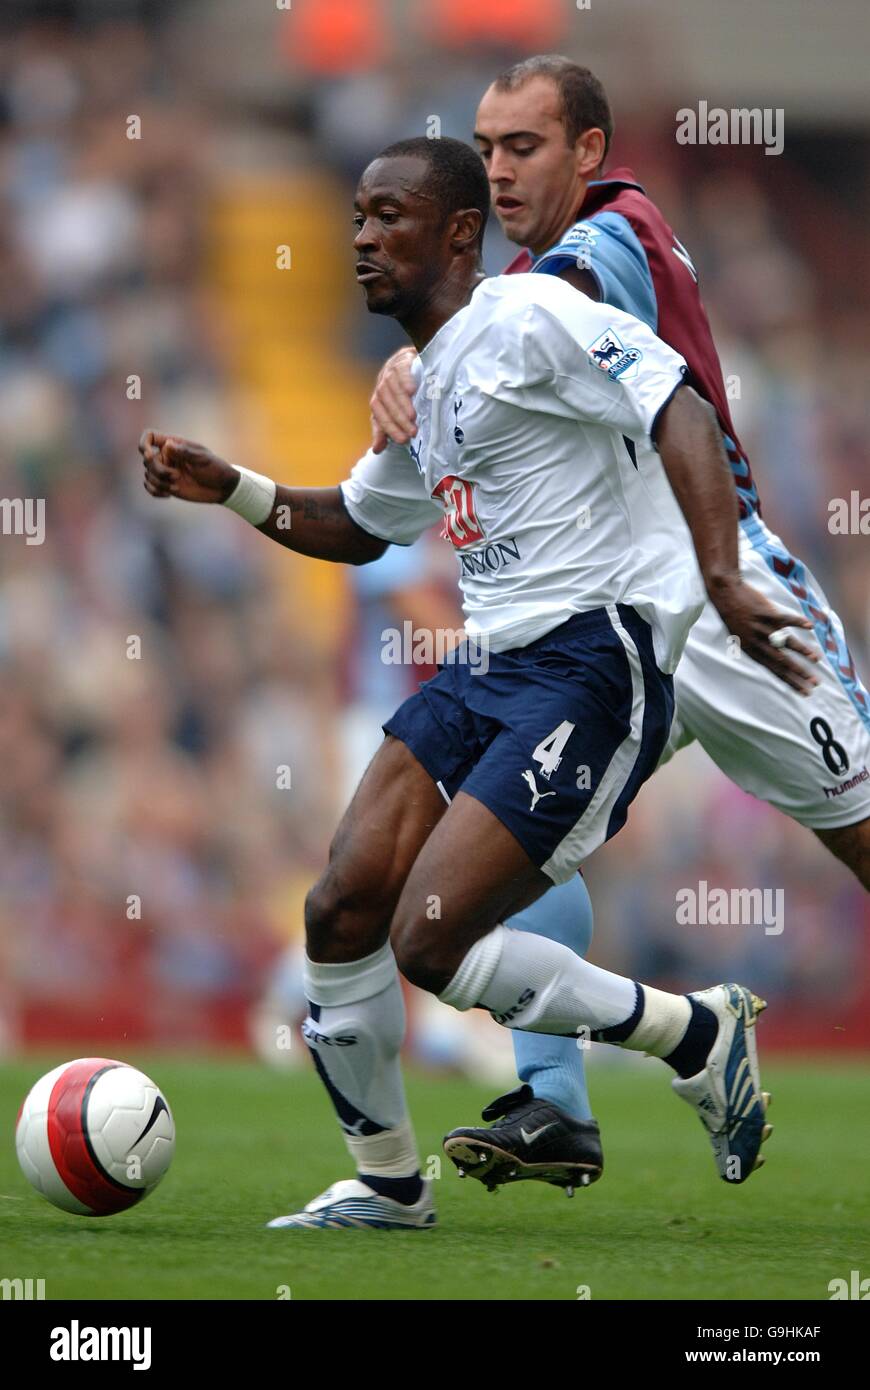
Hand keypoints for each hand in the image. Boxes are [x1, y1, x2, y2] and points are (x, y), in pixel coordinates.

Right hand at [139, 431, 238, 503]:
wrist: (222, 487)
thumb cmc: (215, 469)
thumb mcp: (202, 459)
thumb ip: (185, 452)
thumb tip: (167, 445)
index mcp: (174, 445)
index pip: (150, 436)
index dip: (143, 444)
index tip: (149, 455)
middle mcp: (167, 456)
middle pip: (147, 461)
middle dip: (159, 470)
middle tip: (177, 476)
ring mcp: (166, 471)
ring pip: (148, 475)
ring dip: (159, 483)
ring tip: (176, 487)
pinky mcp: (167, 485)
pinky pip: (150, 487)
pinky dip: (155, 491)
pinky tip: (168, 495)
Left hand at [370, 346, 418, 452]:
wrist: (416, 361)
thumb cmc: (406, 392)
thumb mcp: (395, 411)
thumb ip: (385, 429)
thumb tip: (377, 450)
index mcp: (378, 399)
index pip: (379, 415)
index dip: (389, 428)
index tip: (403, 440)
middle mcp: (382, 385)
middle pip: (385, 402)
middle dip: (397, 419)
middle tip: (412, 432)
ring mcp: (391, 371)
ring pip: (392, 388)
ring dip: (402, 403)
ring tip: (413, 416)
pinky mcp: (402, 359)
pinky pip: (401, 370)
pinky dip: (405, 380)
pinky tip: (412, 391)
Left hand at [708, 574, 820, 694]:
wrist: (725, 594)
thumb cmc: (734, 616)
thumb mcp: (741, 637)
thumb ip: (757, 649)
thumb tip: (774, 659)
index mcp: (751, 650)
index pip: (775, 671)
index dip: (790, 682)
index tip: (804, 692)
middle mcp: (757, 641)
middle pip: (782, 661)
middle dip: (799, 673)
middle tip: (815, 682)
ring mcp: (761, 627)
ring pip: (785, 642)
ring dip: (801, 651)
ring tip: (815, 659)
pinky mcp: (765, 612)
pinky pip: (785, 618)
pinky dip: (797, 622)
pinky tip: (810, 627)